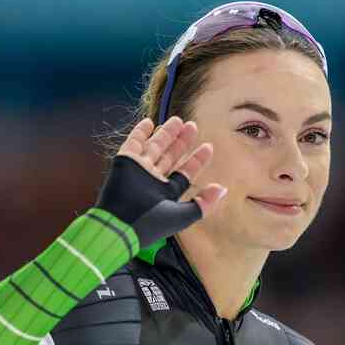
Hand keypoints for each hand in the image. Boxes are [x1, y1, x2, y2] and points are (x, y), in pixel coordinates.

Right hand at [96, 117, 226, 246]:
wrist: (121, 225)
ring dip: (166, 133)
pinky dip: (140, 132)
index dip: (197, 160)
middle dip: (182, 141)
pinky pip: (133, 143)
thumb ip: (204, 203)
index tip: (208, 146)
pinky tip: (149, 122)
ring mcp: (139, 170)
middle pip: (171, 156)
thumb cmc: (153, 224)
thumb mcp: (184, 216)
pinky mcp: (125, 162)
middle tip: (193, 126)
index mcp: (167, 193)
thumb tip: (223, 189)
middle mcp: (153, 180)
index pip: (185, 172)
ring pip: (155, 147)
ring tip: (178, 120)